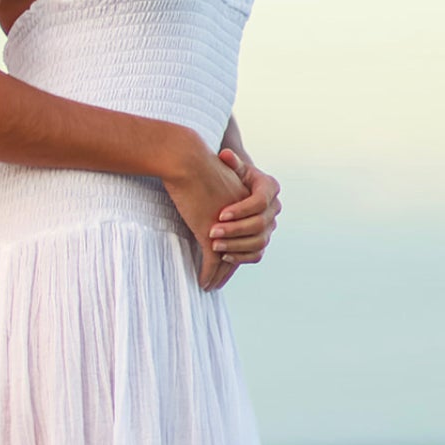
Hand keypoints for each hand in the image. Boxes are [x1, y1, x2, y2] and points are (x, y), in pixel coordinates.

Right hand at [163, 148, 249, 291]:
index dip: (241, 251)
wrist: (188, 159)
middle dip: (231, 265)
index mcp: (255, 200)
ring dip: (220, 274)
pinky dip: (208, 274)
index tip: (229, 262)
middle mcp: (248, 216)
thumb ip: (231, 196)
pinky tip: (203, 282)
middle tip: (220, 280)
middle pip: (246, 249)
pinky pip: (212, 261)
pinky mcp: (212, 232)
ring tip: (211, 284)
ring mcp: (231, 226)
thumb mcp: (224, 180)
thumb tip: (230, 210)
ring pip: (229, 259)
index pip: (256, 234)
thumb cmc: (201, 166)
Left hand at [209, 149, 281, 284]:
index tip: (220, 214)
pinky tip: (223, 256)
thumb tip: (225, 155)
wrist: (236, 188)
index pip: (260, 202)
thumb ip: (231, 162)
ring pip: (259, 242)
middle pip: (260, 224)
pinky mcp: (262, 240)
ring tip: (215, 246)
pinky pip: (256, 254)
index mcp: (270, 187)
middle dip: (235, 230)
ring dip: (236, 246)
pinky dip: (241, 257)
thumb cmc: (231, 175)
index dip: (241, 210)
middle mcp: (274, 208)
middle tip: (212, 232)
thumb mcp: (233, 167)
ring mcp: (270, 226)